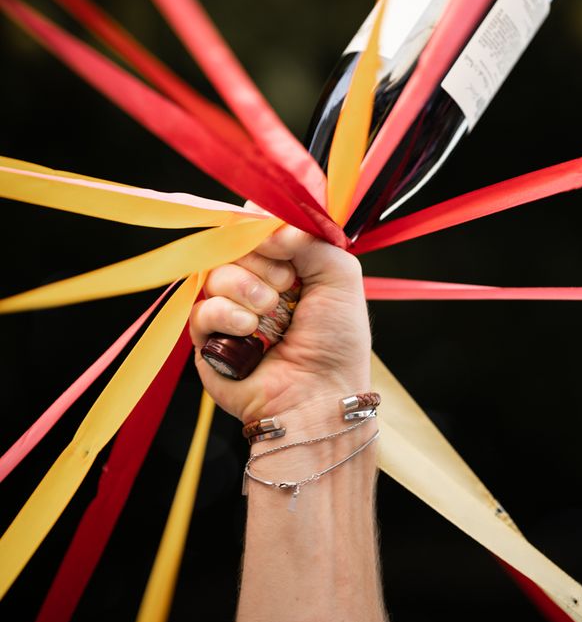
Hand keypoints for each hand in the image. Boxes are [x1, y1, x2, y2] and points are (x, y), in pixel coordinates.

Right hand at [190, 226, 370, 426]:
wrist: (318, 397)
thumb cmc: (337, 342)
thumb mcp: (339, 277)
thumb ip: (309, 238)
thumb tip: (265, 224)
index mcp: (287, 266)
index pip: (258, 228)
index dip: (263, 228)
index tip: (280, 241)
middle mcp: (256, 284)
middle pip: (234, 245)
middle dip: (262, 263)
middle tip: (287, 287)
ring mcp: (230, 310)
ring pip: (216, 273)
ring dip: (246, 289)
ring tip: (269, 313)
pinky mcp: (207, 338)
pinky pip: (201, 308)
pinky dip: (226, 315)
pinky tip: (248, 331)